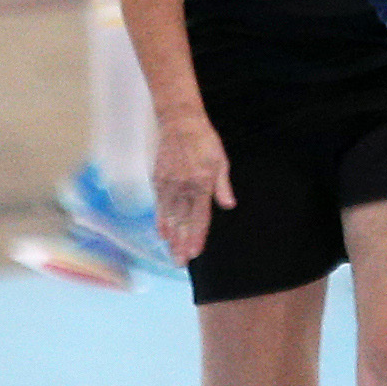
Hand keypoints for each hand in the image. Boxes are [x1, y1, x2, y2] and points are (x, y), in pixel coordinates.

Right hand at [151, 111, 233, 264]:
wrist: (180, 123)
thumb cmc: (205, 142)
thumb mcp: (221, 162)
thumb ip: (223, 186)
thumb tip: (228, 206)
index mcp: (200, 184)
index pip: (199, 217)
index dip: (197, 236)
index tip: (195, 253)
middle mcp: (182, 187)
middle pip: (182, 221)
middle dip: (182, 244)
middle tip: (180, 262)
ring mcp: (167, 184)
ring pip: (169, 216)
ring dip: (171, 237)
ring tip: (172, 253)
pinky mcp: (158, 180)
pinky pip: (159, 205)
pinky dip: (160, 220)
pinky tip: (162, 233)